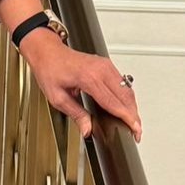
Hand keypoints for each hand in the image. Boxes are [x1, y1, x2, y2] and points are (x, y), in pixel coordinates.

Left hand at [19, 31, 141, 142]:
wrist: (48, 52)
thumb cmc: (50, 70)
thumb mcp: (58, 97)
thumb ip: (76, 114)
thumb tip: (87, 129)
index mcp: (89, 78)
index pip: (114, 102)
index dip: (126, 118)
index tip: (134, 129)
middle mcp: (101, 69)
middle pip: (126, 96)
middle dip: (133, 116)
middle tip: (136, 132)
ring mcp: (106, 66)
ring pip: (127, 89)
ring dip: (132, 107)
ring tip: (132, 123)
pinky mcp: (107, 65)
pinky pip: (123, 83)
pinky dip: (127, 97)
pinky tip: (126, 108)